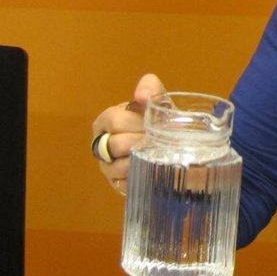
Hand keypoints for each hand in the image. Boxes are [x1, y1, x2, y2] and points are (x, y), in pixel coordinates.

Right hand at [91, 73, 162, 195]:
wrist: (175, 147)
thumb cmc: (160, 122)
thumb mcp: (158, 103)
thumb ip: (151, 90)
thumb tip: (143, 95)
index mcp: (107, 120)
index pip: (116, 121)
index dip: (137, 123)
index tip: (151, 125)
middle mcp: (101, 144)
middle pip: (116, 144)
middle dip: (140, 142)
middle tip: (157, 141)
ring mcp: (107, 166)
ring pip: (119, 166)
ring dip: (141, 160)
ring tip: (157, 155)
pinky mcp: (118, 185)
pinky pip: (125, 184)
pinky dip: (141, 177)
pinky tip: (153, 170)